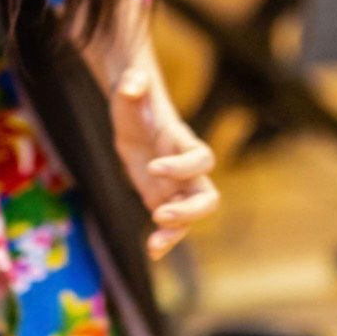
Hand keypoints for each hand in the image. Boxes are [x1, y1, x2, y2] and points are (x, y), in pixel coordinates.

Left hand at [109, 62, 218, 259]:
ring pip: (191, 217)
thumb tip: (132, 85)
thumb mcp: (129, 87)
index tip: (152, 166)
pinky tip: (151, 252)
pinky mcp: (160, 197)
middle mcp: (185, 167)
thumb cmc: (134, 97)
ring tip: (152, 244)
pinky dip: (164, 240)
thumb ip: (132, 84)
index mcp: (181, 140)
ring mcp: (175, 185)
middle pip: (207, 195)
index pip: (200, 157)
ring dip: (176, 233)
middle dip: (189, 210)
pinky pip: (171, 224)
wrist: (132, 111)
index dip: (182, 166)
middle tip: (159, 213)